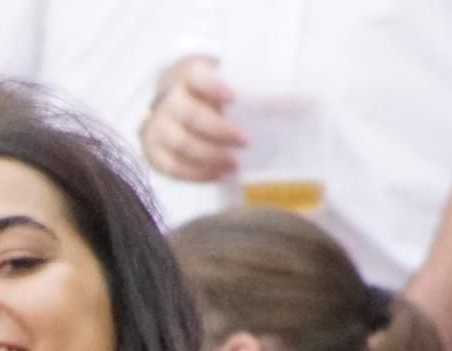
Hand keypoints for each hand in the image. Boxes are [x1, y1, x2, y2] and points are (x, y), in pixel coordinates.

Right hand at [139, 56, 246, 181]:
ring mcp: (156, 127)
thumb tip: (299, 104)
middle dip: (219, 130)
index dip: (212, 86)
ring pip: (181, 144)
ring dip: (210, 156)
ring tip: (235, 164)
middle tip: (246, 141)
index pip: (197, 77)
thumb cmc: (207, 95)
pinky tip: (218, 174)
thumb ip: (256, 94)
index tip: (233, 97)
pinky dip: (196, 173)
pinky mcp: (152, 151)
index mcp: (187, 75)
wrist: (170, 105)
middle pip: (191, 115)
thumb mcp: (224, 83)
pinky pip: (172, 166)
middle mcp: (167, 100)